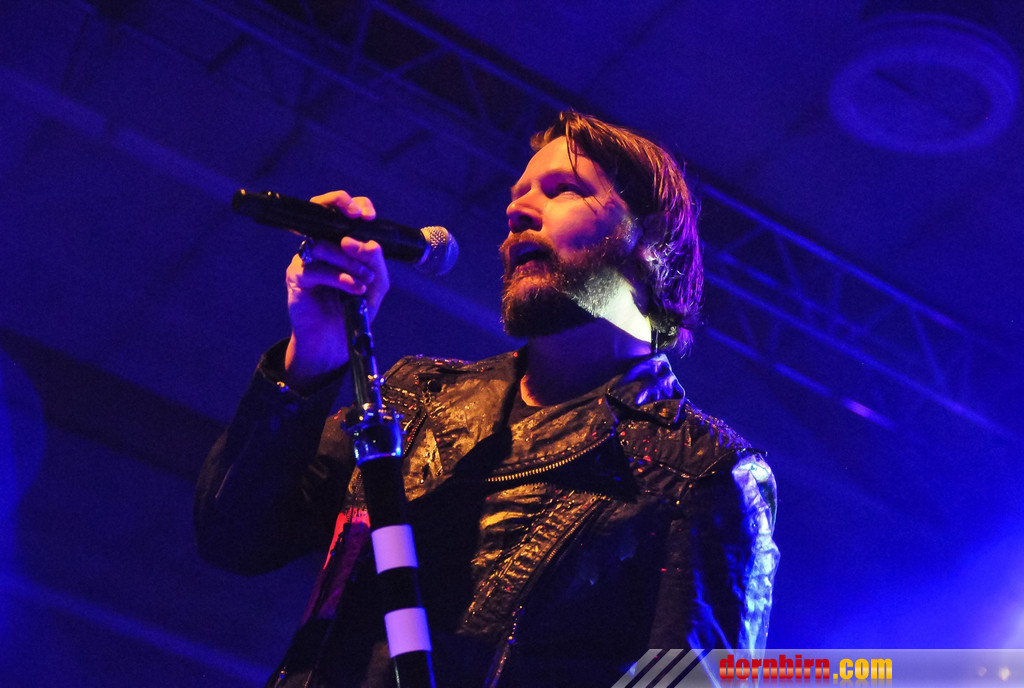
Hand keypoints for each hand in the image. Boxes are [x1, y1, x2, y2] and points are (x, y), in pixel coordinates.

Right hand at [283, 190, 389, 385]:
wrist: (338, 341)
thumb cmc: (355, 308)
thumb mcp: (377, 283)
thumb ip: (376, 261)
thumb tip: (363, 241)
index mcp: (341, 241)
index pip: (342, 211)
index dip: (354, 204)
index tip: (368, 216)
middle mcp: (322, 245)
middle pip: (322, 212)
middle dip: (341, 206)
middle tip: (359, 221)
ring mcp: (306, 259)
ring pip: (324, 245)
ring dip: (350, 261)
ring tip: (364, 280)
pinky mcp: (296, 277)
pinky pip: (316, 269)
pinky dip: (339, 278)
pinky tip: (354, 290)